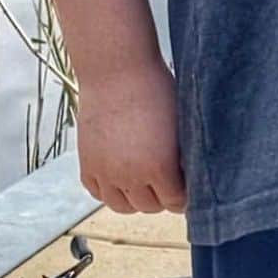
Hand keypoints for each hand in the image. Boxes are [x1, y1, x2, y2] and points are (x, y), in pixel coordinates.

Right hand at [77, 57, 186, 214]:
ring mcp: (105, 173)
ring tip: (146, 185)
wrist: (117, 71)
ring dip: (136, 200)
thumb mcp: (180, 123)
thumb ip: (184, 154)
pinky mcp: (87, 164)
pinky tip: (122, 179)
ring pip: (122, 206)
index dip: (185, 196)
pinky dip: (110, 191)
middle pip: (150, 206)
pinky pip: (98, 193)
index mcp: (160, 166)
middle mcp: (130, 176)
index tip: (189, 189)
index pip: (176, 202)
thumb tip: (190, 173)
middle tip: (170, 185)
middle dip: (163, 198)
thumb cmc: (156, 88)